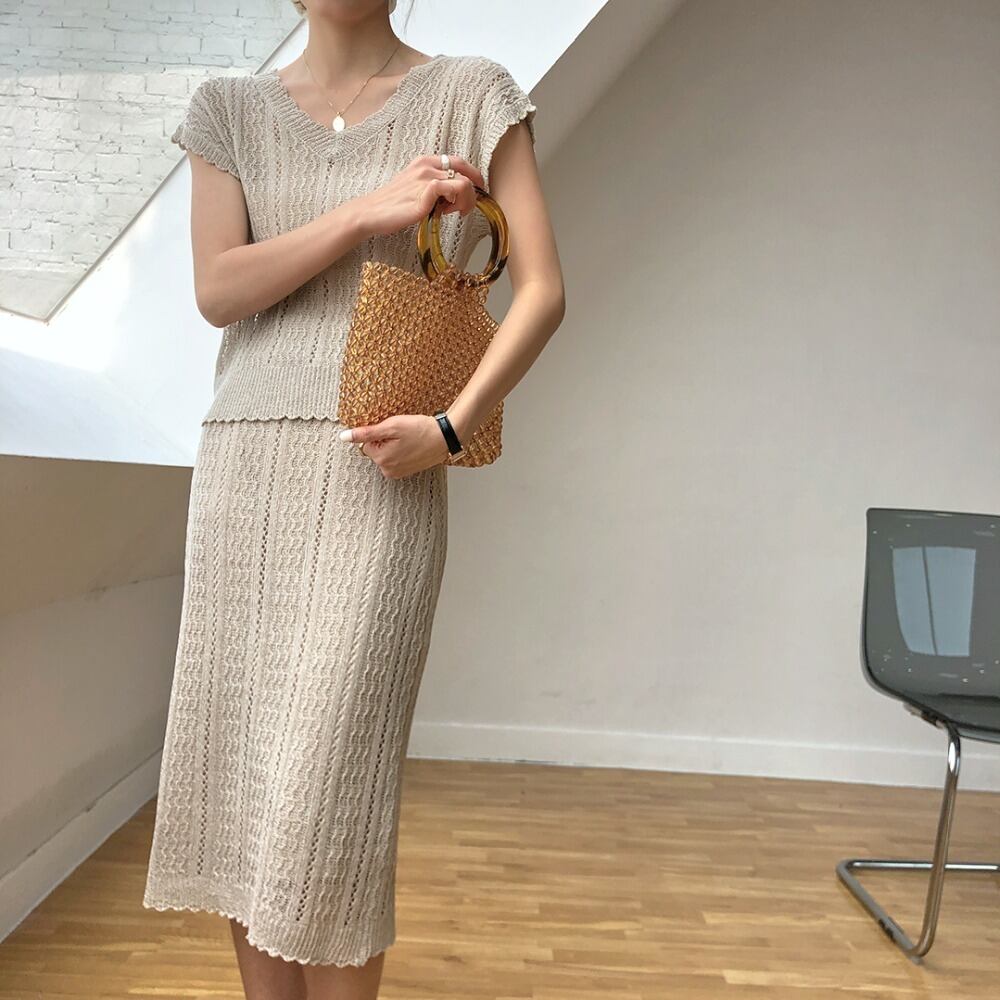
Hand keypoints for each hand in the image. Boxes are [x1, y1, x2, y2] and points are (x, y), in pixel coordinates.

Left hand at [340, 414, 452, 477]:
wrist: (445, 437)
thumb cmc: (421, 430)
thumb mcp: (391, 426)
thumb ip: (366, 433)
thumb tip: (344, 437)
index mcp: (382, 460)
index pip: (367, 443)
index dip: (379, 433)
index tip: (394, 431)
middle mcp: (388, 470)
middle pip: (376, 450)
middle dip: (386, 440)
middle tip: (402, 435)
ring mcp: (398, 473)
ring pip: (386, 454)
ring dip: (394, 445)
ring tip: (409, 440)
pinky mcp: (406, 471)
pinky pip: (396, 458)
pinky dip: (402, 451)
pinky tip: (413, 446)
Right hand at [351, 154, 484, 237]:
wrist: (371, 213)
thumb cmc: (392, 204)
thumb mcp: (416, 188)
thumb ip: (434, 187)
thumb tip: (454, 197)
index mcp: (425, 161)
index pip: (459, 161)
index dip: (473, 176)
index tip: (476, 191)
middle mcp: (427, 166)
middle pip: (465, 170)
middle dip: (475, 189)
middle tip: (472, 204)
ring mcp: (425, 178)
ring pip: (464, 182)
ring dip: (467, 200)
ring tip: (456, 212)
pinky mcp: (425, 193)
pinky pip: (453, 189)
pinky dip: (458, 203)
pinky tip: (447, 212)